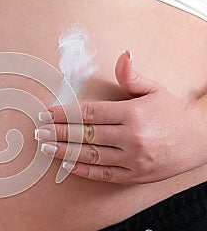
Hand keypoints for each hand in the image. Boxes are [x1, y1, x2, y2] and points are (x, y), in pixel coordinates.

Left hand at [37, 51, 206, 183]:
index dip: (65, 113)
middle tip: (39, 131)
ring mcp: (132, 159)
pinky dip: (82, 171)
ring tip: (45, 147)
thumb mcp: (154, 90)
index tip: (47, 113)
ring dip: (64, 151)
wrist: (198, 141)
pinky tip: (66, 165)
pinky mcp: (133, 175)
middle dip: (58, 132)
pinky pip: (102, 174)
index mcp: (132, 113)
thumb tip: (122, 54)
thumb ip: (132, 76)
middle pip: (85, 134)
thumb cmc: (171, 113)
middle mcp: (131, 137)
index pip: (89, 113)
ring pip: (90, 156)